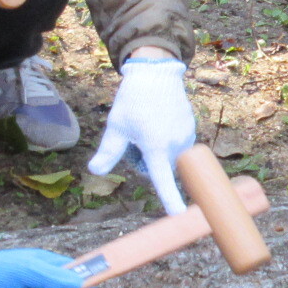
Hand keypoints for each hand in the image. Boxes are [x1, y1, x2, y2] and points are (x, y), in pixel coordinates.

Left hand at [89, 54, 197, 212]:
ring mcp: (187, 136)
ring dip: (160, 152)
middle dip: (148, 162)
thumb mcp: (116, 126)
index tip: (178, 214)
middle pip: (161, 168)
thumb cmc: (132, 100)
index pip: (162, 179)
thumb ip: (108, 152)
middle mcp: (175, 144)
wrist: (156, 74)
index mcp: (156, 146)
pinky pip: (179, 146)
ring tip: (149, 126)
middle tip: (136, 139)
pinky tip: (159, 122)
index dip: (169, 198)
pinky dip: (169, 141)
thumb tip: (95, 171)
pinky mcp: (192, 129)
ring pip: (171, 158)